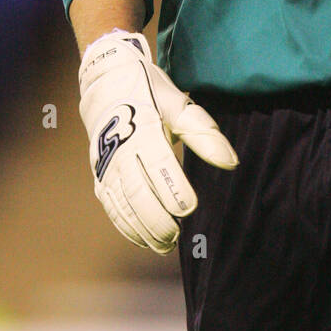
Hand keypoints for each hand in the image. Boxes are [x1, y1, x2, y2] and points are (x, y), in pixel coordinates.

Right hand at [78, 29, 237, 253]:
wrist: (106, 85)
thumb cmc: (149, 94)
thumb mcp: (178, 105)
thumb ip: (203, 134)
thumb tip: (231, 162)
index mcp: (142, 128)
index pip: (157, 163)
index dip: (172, 188)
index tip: (190, 208)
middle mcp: (120, 150)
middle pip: (136, 191)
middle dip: (156, 218)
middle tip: (178, 235)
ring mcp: (106, 166)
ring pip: (122, 204)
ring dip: (142, 228)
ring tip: (165, 245)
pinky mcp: (100, 176)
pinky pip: (111, 206)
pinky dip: (126, 226)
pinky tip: (143, 240)